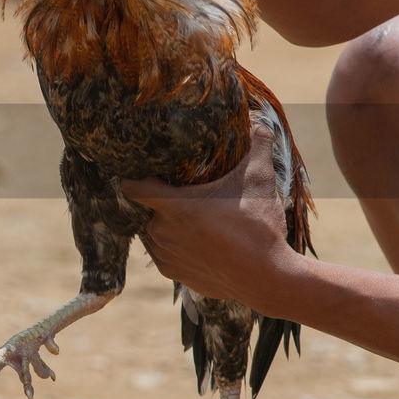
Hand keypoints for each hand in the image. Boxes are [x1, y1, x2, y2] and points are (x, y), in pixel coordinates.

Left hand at [121, 125, 295, 307]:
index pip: (131, 186)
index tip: (146, 171)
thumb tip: (258, 120)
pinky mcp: (171, 274)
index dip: (134, 176)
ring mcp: (163, 255)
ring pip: (152, 231)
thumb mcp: (259, 180)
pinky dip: (173, 245)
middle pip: (146, 208)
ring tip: (191, 218)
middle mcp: (160, 231)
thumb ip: (257, 144)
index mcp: (172, 205)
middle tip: (183, 194)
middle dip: (160, 201)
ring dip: (165, 224)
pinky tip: (195, 241)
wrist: (267, 278)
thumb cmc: (259, 227)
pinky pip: (162, 252)